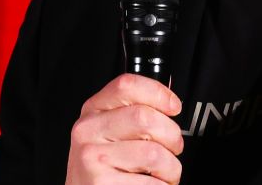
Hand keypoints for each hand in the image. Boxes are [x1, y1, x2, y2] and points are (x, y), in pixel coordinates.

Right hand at [64, 73, 184, 183]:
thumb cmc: (103, 168)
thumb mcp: (109, 132)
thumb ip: (132, 112)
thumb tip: (167, 97)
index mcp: (93, 111)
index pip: (126, 86)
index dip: (158, 93)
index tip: (173, 107)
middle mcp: (88, 132)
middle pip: (145, 118)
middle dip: (172, 136)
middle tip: (173, 148)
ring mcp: (92, 159)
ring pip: (153, 153)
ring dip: (171, 168)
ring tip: (162, 173)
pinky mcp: (102, 184)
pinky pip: (151, 183)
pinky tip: (151, 184)